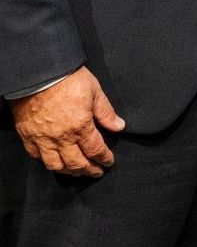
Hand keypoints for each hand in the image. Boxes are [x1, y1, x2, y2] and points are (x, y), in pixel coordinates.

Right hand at [9, 66, 124, 176]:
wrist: (39, 73)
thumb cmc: (69, 79)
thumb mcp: (95, 91)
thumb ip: (106, 112)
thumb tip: (119, 126)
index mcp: (80, 126)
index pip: (95, 150)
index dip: (104, 158)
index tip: (109, 162)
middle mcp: (61, 137)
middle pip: (76, 163)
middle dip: (89, 170)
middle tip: (96, 172)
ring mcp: (42, 138)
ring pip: (55, 165)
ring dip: (68, 171)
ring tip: (77, 172)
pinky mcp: (27, 135)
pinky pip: (36, 156)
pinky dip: (46, 161)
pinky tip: (54, 161)